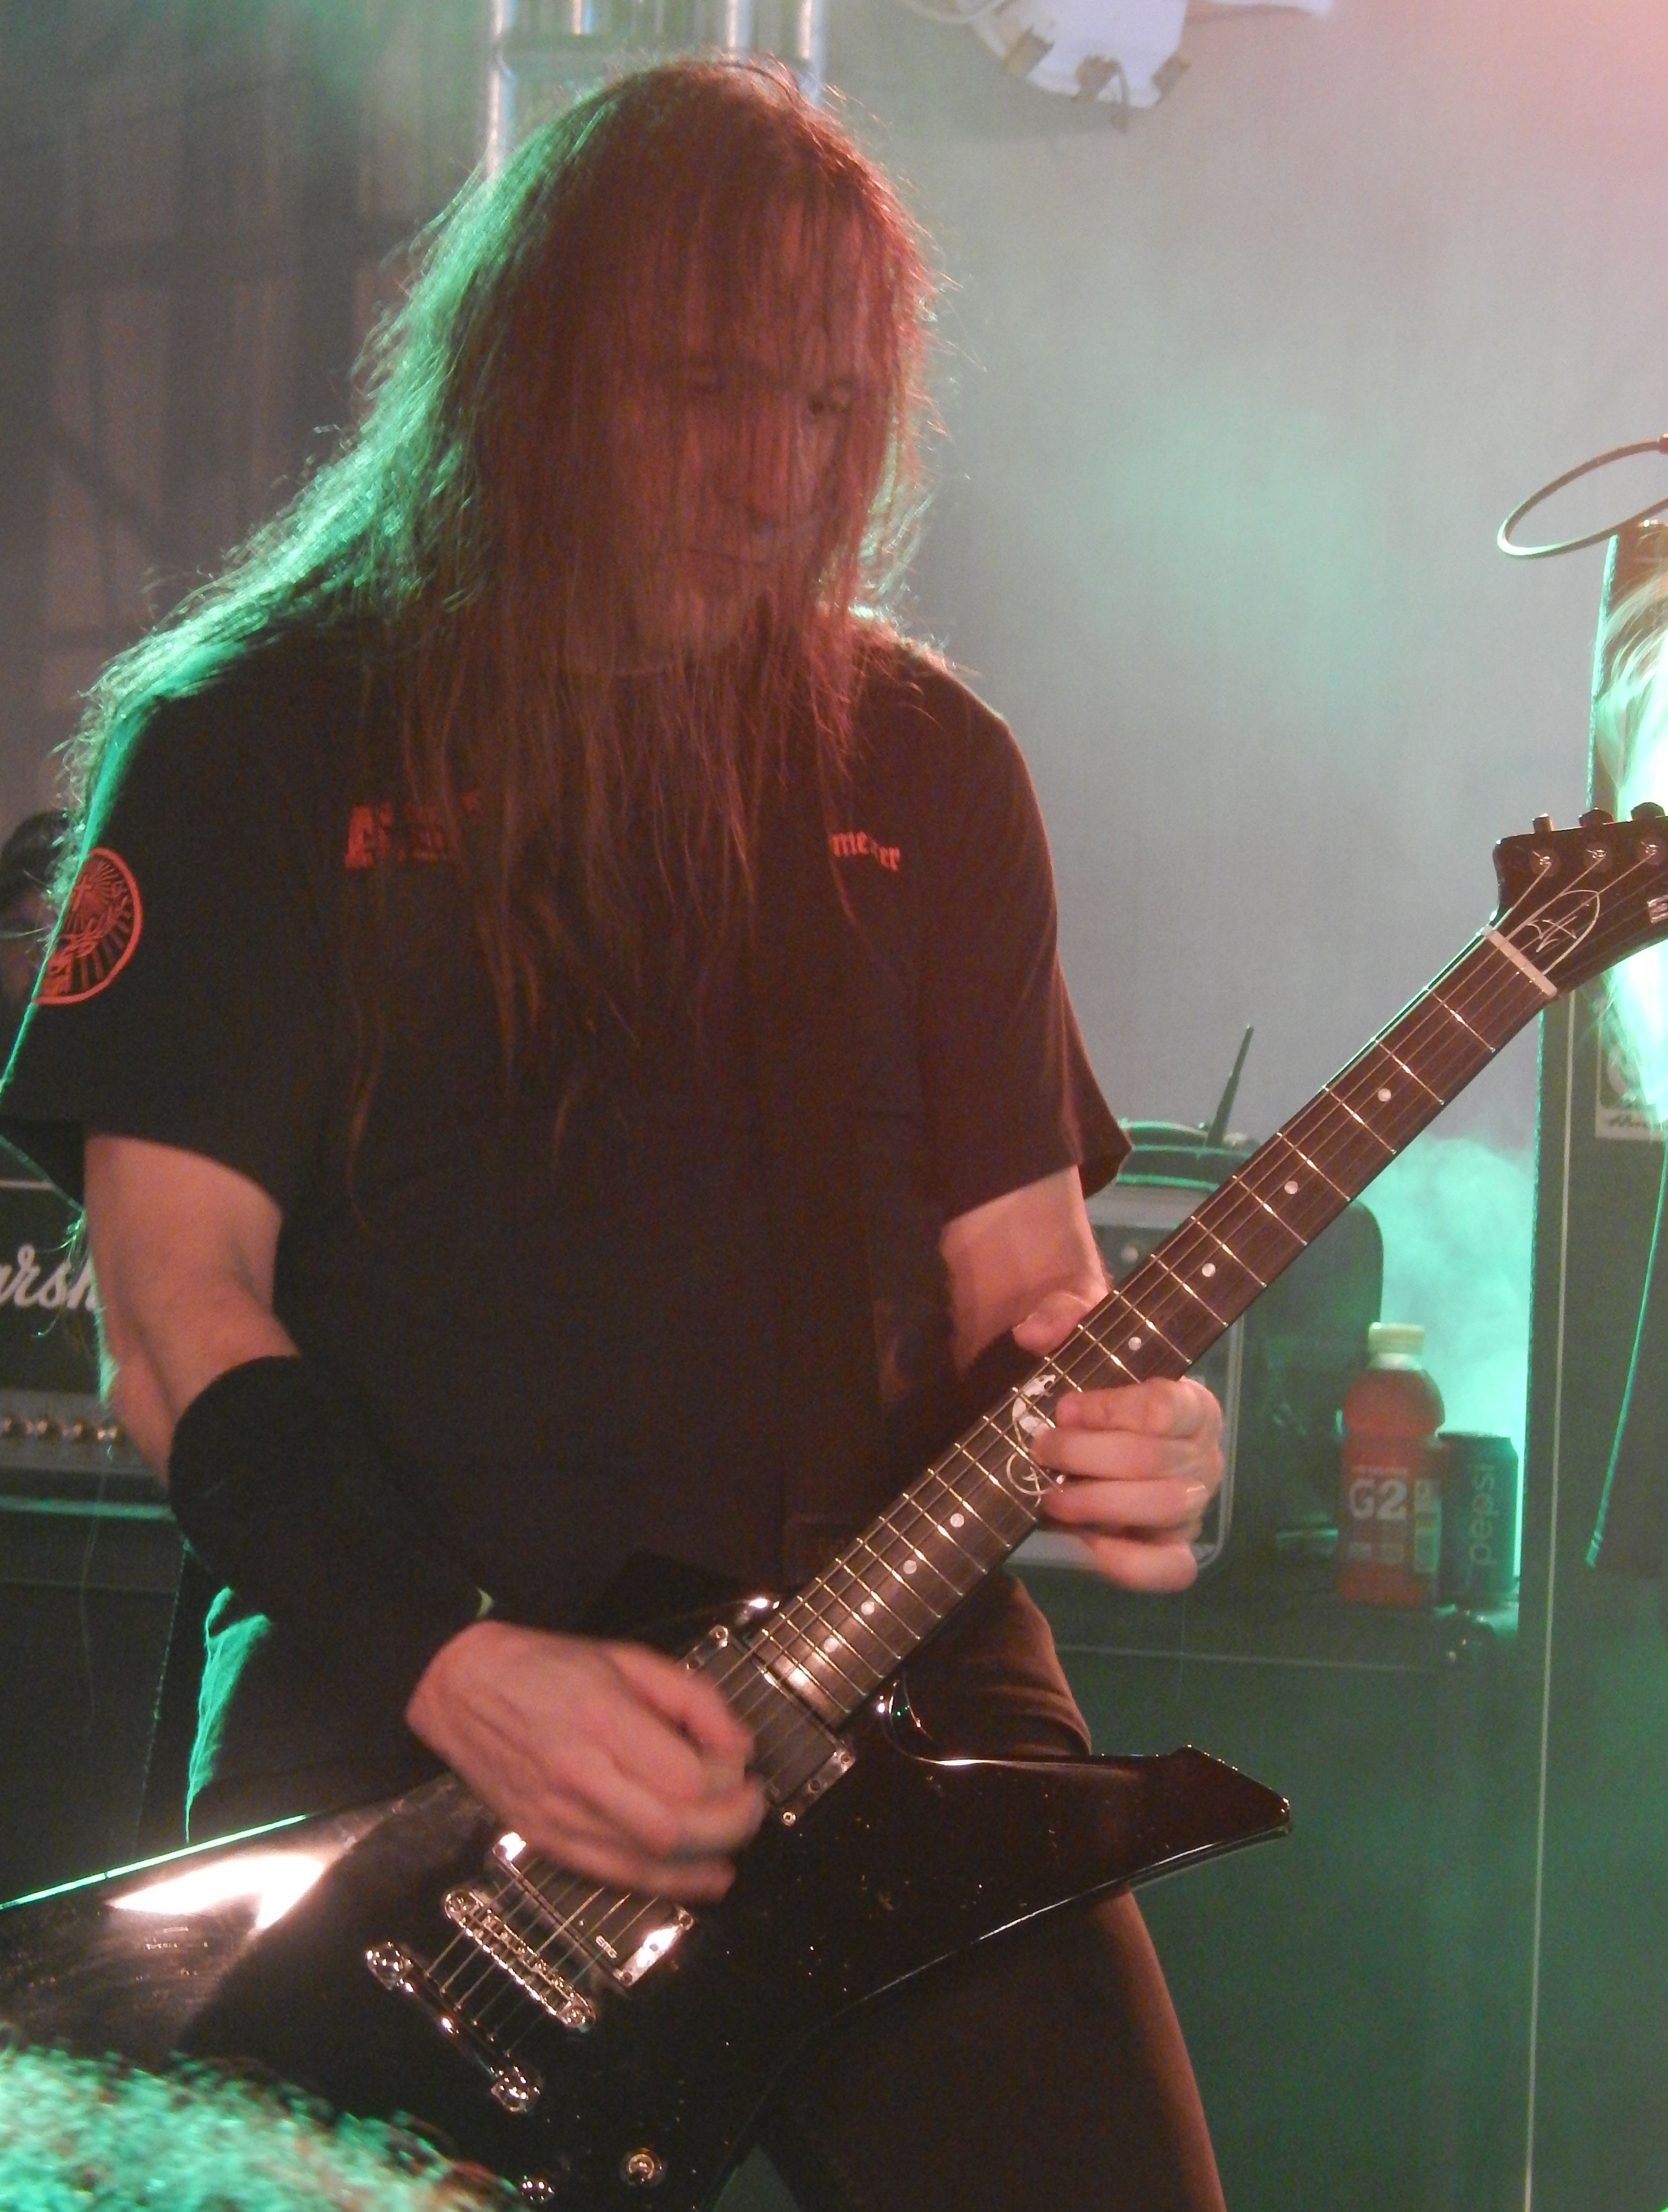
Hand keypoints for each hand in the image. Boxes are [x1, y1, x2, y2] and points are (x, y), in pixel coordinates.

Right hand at [405, 1620, 764, 1900]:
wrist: (461, 1688)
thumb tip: (740, 1747)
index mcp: (603, 1718)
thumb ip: (691, 1699)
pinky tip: (703, 1879)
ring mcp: (559, 1816)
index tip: (743, 1767)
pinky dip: (666, 1886)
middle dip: (729, 1826)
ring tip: (734, 1843)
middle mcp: (580, 1774)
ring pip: (647, 1863)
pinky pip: (613, 1877)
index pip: (685, 1776)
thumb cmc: (547, 1667)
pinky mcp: (544, 1841)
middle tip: (752, 1806)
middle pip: (674, 1828)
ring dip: (705, 1860)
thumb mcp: (627, 1659)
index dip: (728, 1780)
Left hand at [1014, 1290, 1223, 1591]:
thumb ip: (1062, 1316)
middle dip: (1086, 1457)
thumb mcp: (1084, 1336)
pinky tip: (1087, 1542)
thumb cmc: (1099, 1380)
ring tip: (1050, 1495)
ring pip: (1161, 1509)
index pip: (1164, 1407)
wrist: (1096, 1429)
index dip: (1109, 1409)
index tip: (1064, 1407)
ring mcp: (1193, 1507)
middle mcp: (1205, 1457)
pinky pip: (1170, 1570)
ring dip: (1097, 1503)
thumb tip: (1032, 1333)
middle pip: (1153, 1460)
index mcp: (1194, 1405)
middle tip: (1041, 1450)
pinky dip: (1129, 1563)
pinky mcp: (1173, 1549)